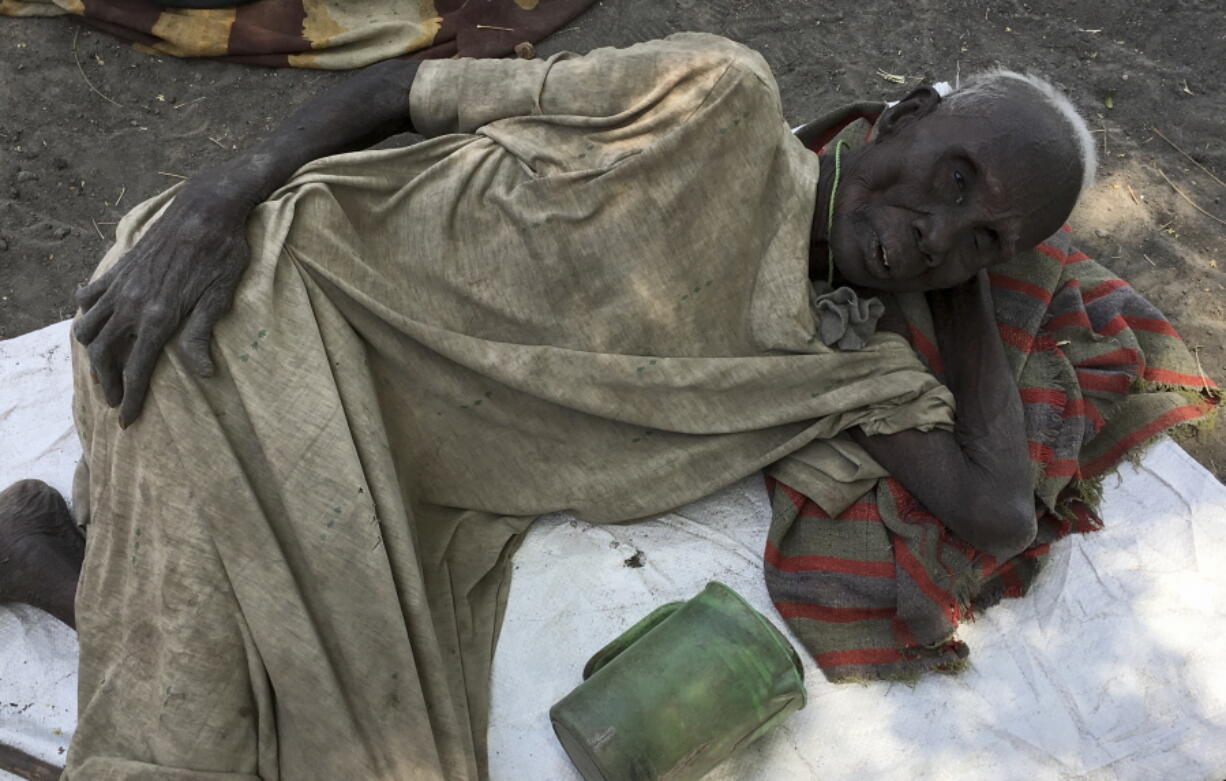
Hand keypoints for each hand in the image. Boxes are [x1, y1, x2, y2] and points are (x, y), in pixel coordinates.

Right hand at [73, 180, 251, 427]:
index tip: (127, 420)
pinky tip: (93, 320)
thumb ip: (202, 336)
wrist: (206, 209)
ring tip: (103, 367)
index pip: (138, 368)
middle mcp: (132, 303)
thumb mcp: (220, 298)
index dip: (132, 398)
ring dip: (91, 352)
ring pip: (87, 326)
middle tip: (115, 400)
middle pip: (103, 353)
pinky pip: (91, 296)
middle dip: (107, 382)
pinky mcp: (119, 268)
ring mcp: (121, 284)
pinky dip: (86, 312)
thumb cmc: (222, 254)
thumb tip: (203, 374)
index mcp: (159, 316)